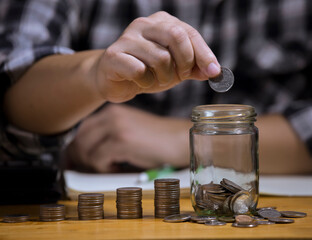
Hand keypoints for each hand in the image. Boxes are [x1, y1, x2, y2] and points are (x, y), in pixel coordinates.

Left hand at [65, 104, 191, 172]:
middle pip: (79, 140)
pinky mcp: (122, 140)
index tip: (76, 164)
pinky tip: (120, 167)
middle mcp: (111, 115)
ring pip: (85, 150)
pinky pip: (98, 159)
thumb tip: (81, 158)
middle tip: (91, 171)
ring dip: (94, 165)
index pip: (82, 130)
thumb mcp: (129, 133)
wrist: (180, 141)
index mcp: (112, 111)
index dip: (76, 149)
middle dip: (80, 160)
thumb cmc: (158, 141)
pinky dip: (105, 168)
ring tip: (112, 167)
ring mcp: (116, 126)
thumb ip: (107, 139)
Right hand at [92, 11, 220, 102]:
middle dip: (185, 62)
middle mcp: (144, 24)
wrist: (114, 79)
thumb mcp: (175, 69)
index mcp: (162, 22)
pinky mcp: (113, 55)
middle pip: (176, 36)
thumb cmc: (147, 71)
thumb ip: (194, 68)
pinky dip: (146, 82)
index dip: (204, 54)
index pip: (189, 33)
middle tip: (181, 76)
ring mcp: (127, 38)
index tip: (213, 72)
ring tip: (157, 80)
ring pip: (160, 57)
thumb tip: (214, 71)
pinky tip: (141, 82)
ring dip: (165, 77)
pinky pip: (140, 70)